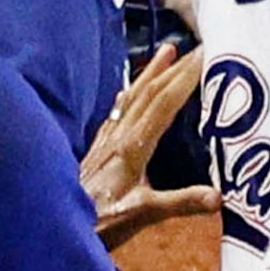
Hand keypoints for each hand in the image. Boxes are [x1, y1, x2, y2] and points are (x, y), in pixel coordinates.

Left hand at [83, 44, 221, 249]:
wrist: (52, 223)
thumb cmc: (99, 221)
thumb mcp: (142, 215)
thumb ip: (180, 203)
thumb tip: (217, 197)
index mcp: (133, 146)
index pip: (163, 103)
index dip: (185, 78)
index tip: (206, 56)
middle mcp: (118, 135)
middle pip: (149, 92)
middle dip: (176, 68)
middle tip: (199, 47)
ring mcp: (106, 139)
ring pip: (133, 96)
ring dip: (152, 72)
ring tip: (168, 51)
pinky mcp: (99, 147)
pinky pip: (119, 109)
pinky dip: (132, 93)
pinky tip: (133, 90)